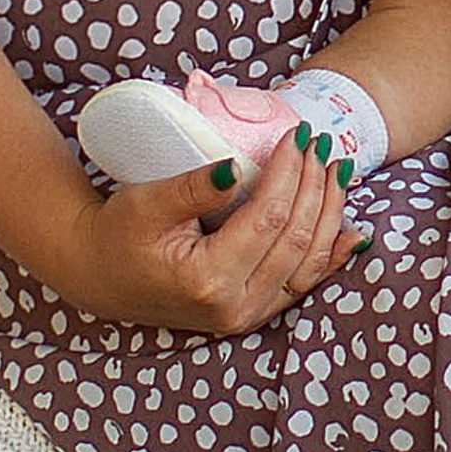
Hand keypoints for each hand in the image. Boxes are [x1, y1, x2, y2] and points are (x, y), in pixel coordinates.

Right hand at [52, 141, 365, 336]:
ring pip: (307, 264)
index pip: (268, 218)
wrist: (97, 274)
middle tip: (320, 142)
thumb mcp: (146, 203)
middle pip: (295, 239)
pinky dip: (329, 257)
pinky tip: (353, 233)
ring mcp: (245, 316)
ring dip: (329, 214)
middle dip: (315, 186)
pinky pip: (301, 285)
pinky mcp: (250, 313)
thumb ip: (193, 187)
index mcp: (207, 280)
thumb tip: (235, 166)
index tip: (297, 134)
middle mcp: (233, 307)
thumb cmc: (117, 234)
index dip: (289, 173)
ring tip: (338, 170)